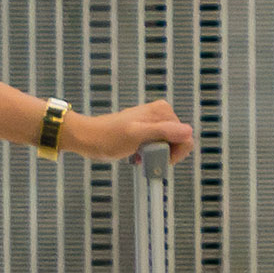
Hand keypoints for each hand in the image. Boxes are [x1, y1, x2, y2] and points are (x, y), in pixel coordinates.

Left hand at [64, 102, 193, 161]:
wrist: (85, 137)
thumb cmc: (106, 138)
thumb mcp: (136, 135)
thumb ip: (162, 132)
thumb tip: (188, 132)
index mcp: (163, 112)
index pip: (185, 136)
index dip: (175, 153)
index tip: (158, 160)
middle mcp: (161, 113)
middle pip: (178, 140)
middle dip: (164, 153)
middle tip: (145, 158)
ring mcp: (154, 120)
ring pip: (169, 143)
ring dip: (156, 154)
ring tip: (139, 156)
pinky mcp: (146, 127)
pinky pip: (158, 143)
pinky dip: (150, 152)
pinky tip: (137, 154)